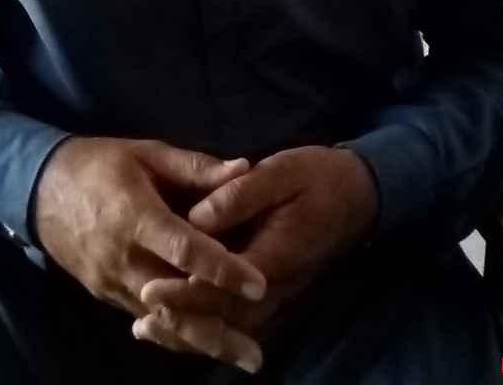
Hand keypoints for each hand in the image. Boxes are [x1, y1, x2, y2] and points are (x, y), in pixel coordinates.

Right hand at [33, 137, 267, 337]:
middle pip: (174, 302)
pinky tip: (205, 345)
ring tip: (242, 358)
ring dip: (201, 342)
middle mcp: (124, 258)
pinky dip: (176, 334)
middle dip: (216, 330)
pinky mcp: (106, 295)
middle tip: (256, 355)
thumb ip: (196, 166)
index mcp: (136, 216)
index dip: (221, 268)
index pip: (184, 249)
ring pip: (162, 321)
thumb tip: (244, 168)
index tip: (258, 284)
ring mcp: (112, 282)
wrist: (39, 189)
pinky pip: (146, 320)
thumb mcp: (148, 153)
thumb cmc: (100, 163)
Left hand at [133, 145, 377, 372]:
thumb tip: (197, 216)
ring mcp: (277, 293)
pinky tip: (175, 320)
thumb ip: (241, 193)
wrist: (360, 195)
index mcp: (278, 254)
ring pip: (232, 326)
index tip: (152, 289)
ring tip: (147, 330)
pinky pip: (239, 319)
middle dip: (183, 321)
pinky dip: (207, 326)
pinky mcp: (273, 291)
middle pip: (227, 318)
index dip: (188, 292)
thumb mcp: (283, 171)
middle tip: (142, 320)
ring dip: (191, 331)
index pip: (227, 287)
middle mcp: (277, 285)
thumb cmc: (318, 176)